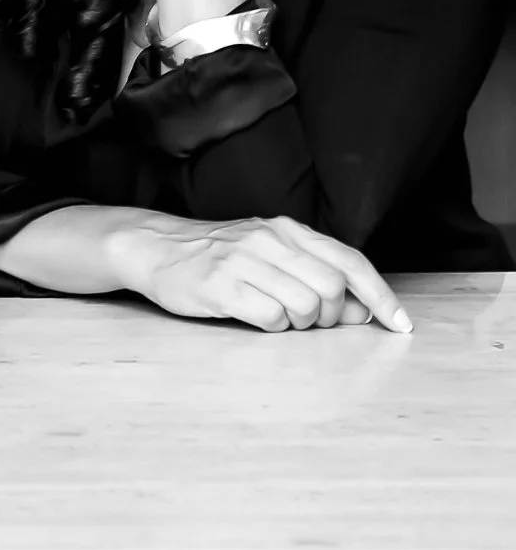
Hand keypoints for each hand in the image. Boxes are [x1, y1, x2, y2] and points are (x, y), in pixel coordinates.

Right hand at [124, 214, 412, 333]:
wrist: (157, 247)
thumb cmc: (220, 255)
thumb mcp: (270, 255)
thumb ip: (315, 276)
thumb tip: (362, 311)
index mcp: (289, 230)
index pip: (351, 261)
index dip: (381, 296)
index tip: (401, 325)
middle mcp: (271, 240)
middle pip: (333, 288)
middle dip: (332, 318)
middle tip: (310, 322)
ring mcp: (246, 261)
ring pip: (306, 306)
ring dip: (300, 324)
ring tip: (278, 316)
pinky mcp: (222, 286)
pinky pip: (271, 318)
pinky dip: (273, 328)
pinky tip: (256, 318)